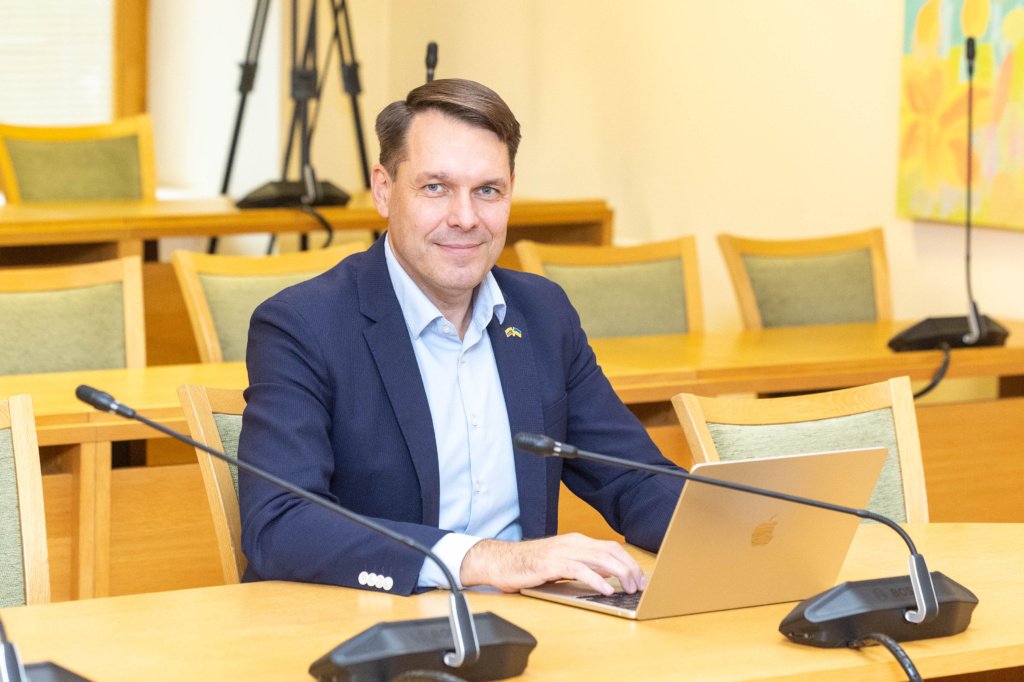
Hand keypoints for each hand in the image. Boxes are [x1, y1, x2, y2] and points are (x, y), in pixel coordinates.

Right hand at [459, 533, 643, 595]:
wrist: (501, 561)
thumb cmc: (530, 565)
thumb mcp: (563, 564)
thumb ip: (585, 565)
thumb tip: (610, 574)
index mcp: (577, 541)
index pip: (611, 547)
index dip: (629, 562)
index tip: (640, 578)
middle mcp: (573, 543)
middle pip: (611, 552)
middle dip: (630, 569)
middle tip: (639, 586)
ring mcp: (563, 551)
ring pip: (600, 558)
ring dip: (619, 574)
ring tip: (629, 588)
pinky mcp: (552, 563)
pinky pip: (580, 570)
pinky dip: (597, 579)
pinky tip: (606, 590)